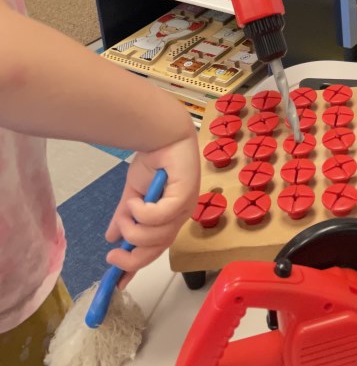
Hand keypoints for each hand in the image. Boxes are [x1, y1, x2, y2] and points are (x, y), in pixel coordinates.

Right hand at [103, 132, 199, 284]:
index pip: (155, 250)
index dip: (136, 267)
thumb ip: (124, 215)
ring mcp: (184, 207)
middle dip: (132, 258)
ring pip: (155, 237)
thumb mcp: (133, 193)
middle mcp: (180, 215)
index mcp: (170, 217)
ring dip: (134, 228)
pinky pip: (159, 217)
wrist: (161, 134)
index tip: (117, 284)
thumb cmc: (153, 160)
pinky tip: (137, 199)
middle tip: (112, 255)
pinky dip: (142, 212)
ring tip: (127, 209)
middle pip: (156, 251)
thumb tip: (112, 237)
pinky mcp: (184, 196)